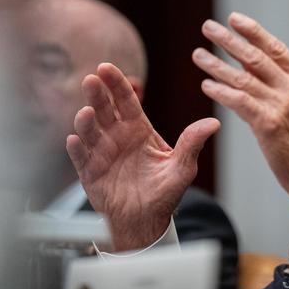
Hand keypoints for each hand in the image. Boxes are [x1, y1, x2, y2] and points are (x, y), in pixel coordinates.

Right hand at [65, 63, 219, 250]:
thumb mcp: (182, 167)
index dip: (116, 84)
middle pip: (104, 110)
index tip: (106, 67)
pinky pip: (80, 158)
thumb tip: (214, 123)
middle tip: (91, 80)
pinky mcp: (89, 172)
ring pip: (90, 131)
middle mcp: (117, 137)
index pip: (126, 100)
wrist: (146, 220)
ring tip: (86, 114)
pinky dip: (77, 149)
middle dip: (97, 94)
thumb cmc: (164, 191)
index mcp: (138, 129)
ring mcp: (101, 153)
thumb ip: (192, 143)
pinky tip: (74, 140)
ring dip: (85, 121)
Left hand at [193, 12, 288, 220]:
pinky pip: (239, 101)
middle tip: (208, 27)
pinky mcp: (269, 124)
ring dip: (216, 64)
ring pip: (243, 77)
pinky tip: (207, 85)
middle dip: (229, 40)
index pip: (276, 48)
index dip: (253, 32)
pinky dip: (221, 91)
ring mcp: (282, 105)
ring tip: (198, 54)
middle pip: (256, 57)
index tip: (234, 19)